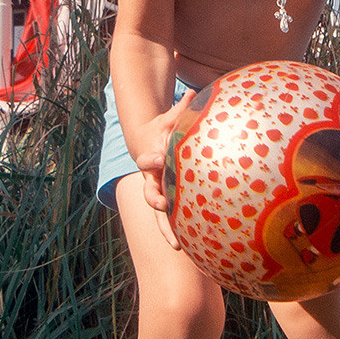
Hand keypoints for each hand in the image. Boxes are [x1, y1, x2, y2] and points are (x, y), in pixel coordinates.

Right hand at [134, 99, 185, 249]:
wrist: (148, 144)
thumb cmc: (161, 130)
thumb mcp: (168, 119)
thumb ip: (179, 110)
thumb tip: (192, 91)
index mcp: (150, 160)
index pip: (147, 161)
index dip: (151, 161)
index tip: (156, 160)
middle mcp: (152, 180)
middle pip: (150, 194)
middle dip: (156, 201)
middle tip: (163, 206)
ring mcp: (158, 193)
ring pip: (160, 214)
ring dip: (167, 228)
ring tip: (176, 245)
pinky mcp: (168, 202)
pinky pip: (172, 219)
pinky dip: (177, 231)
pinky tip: (189, 247)